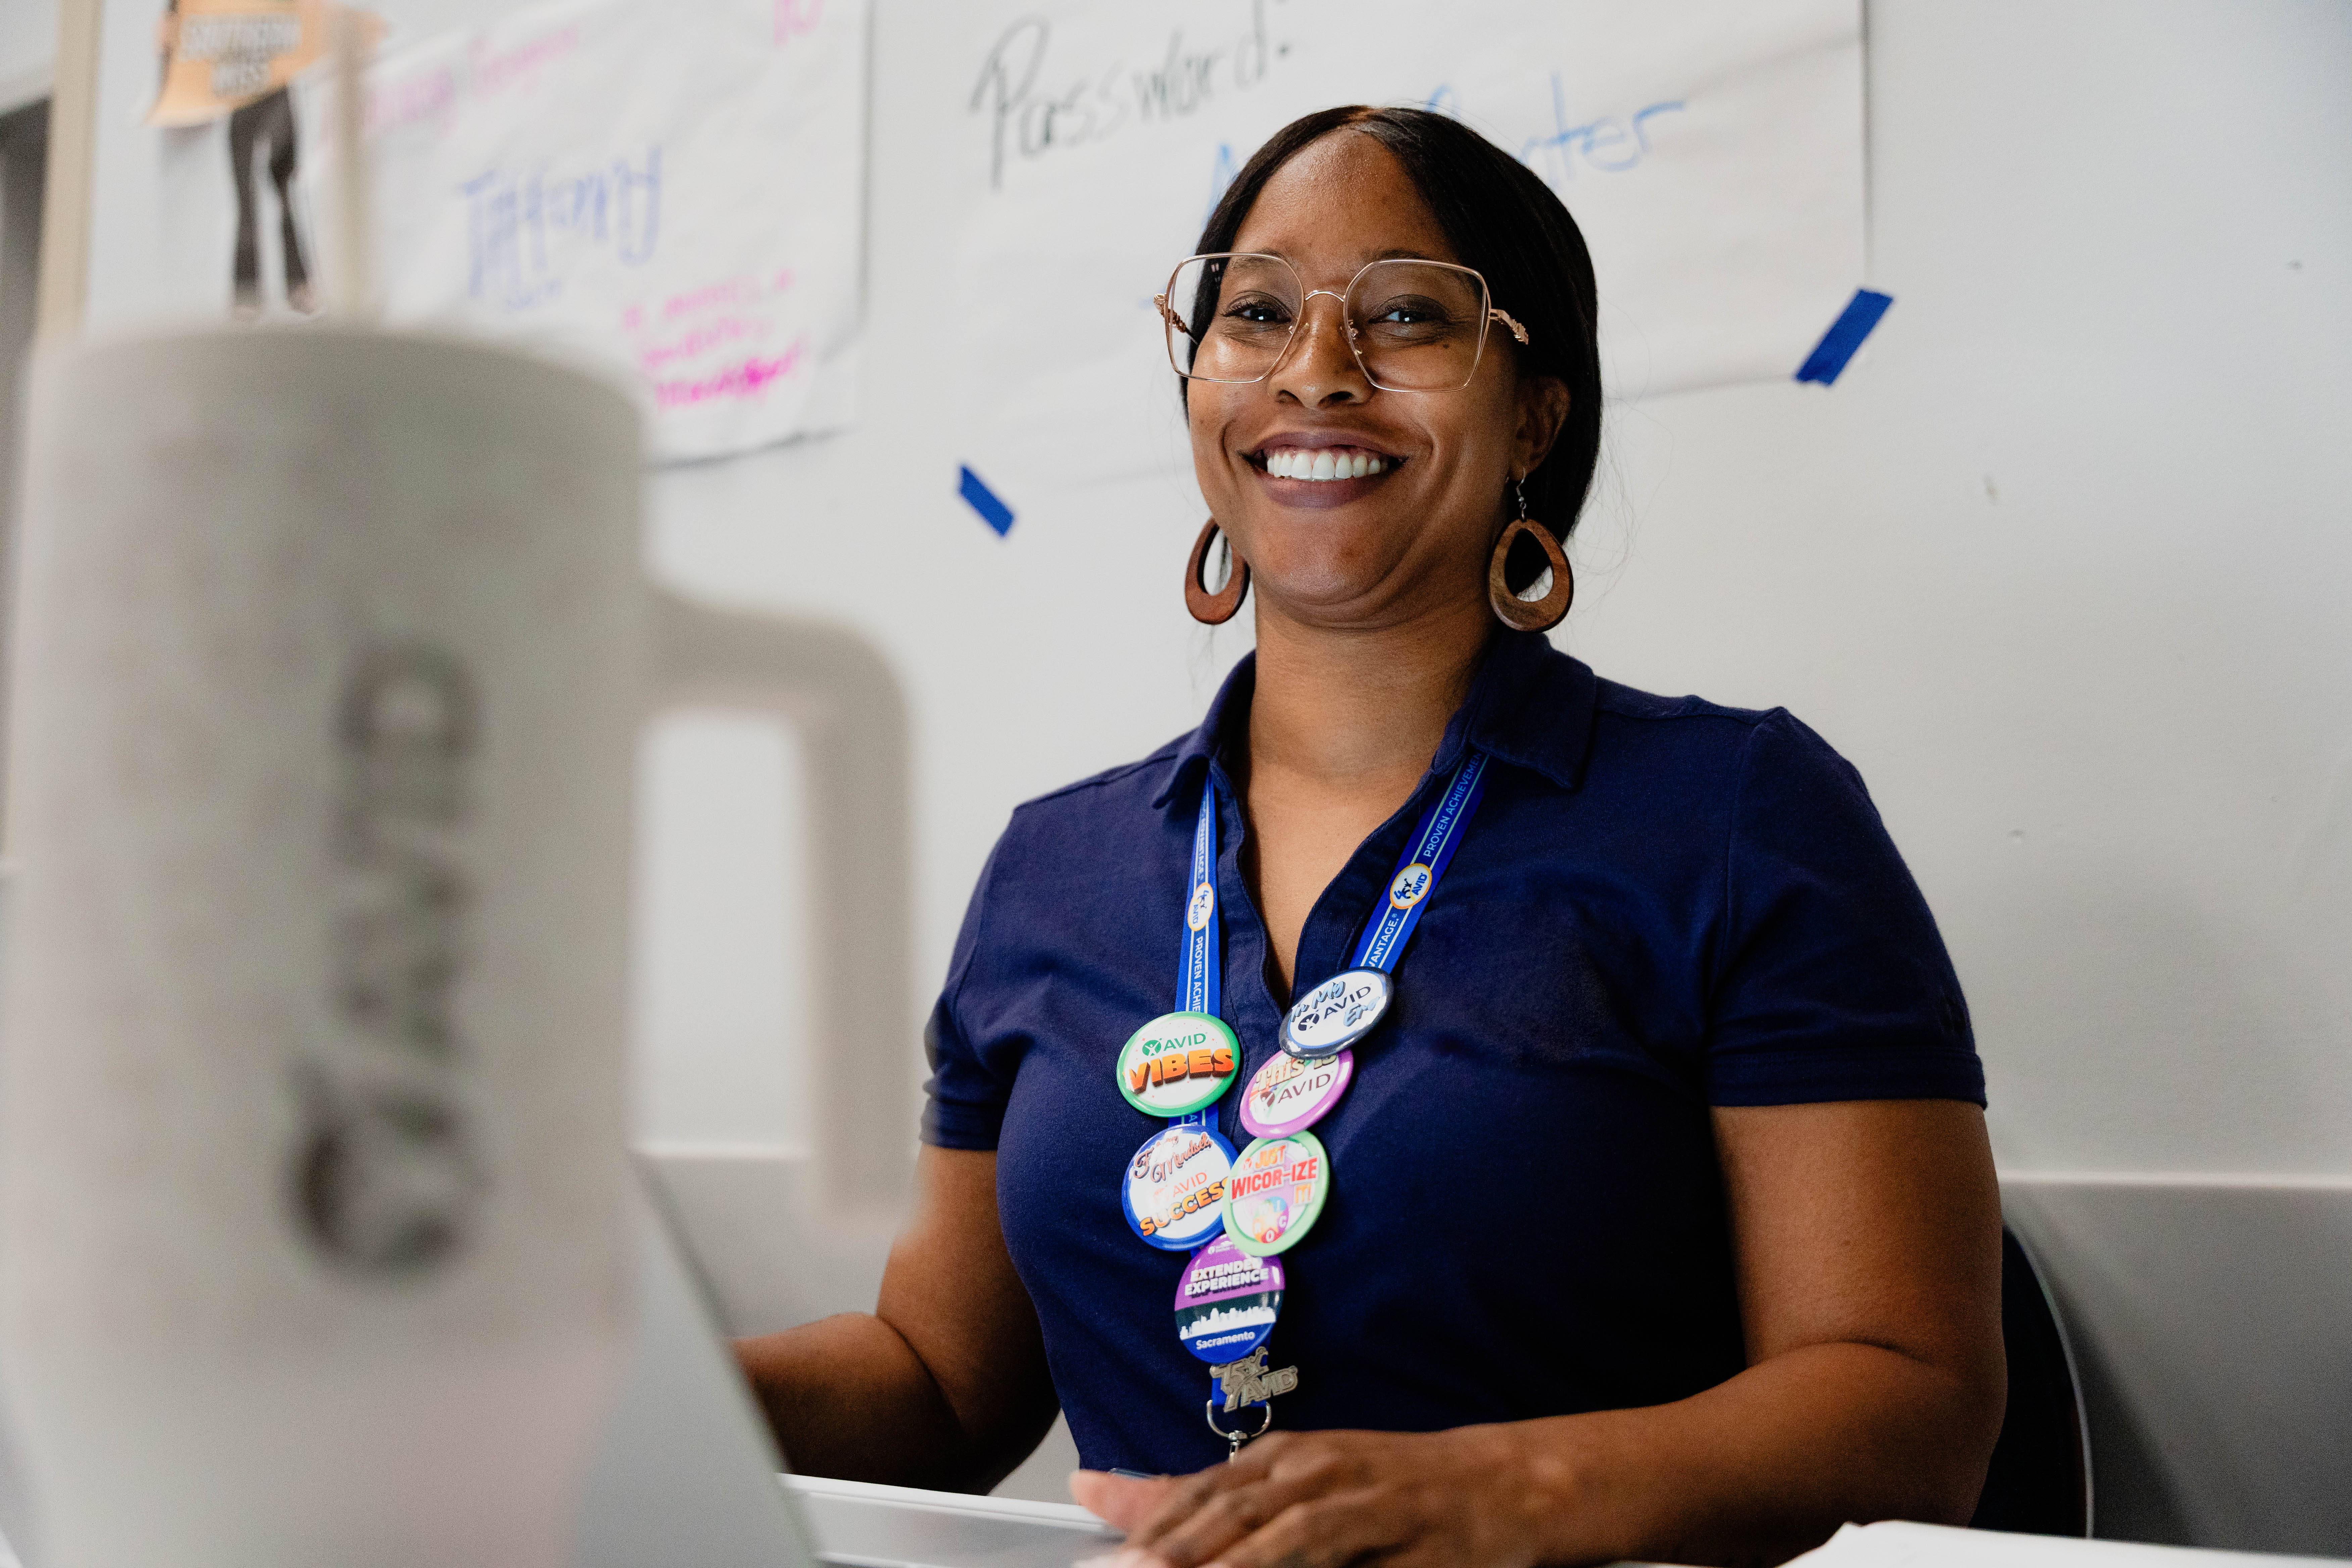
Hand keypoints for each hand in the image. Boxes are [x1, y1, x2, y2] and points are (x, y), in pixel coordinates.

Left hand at [1070, 1426, 1564, 1567]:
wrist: (1500, 1483)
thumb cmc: (1396, 1493)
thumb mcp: (1307, 1493)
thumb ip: (1222, 1505)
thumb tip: (1117, 1501)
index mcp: (1282, 1460)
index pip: (1194, 1491)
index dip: (1141, 1516)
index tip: (1093, 1538)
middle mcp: (1307, 1468)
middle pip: (1215, 1509)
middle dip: (1156, 1545)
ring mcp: (1348, 1494)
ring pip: (1262, 1527)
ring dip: (1203, 1556)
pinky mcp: (1386, 1521)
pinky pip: (1318, 1544)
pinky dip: (1270, 1560)